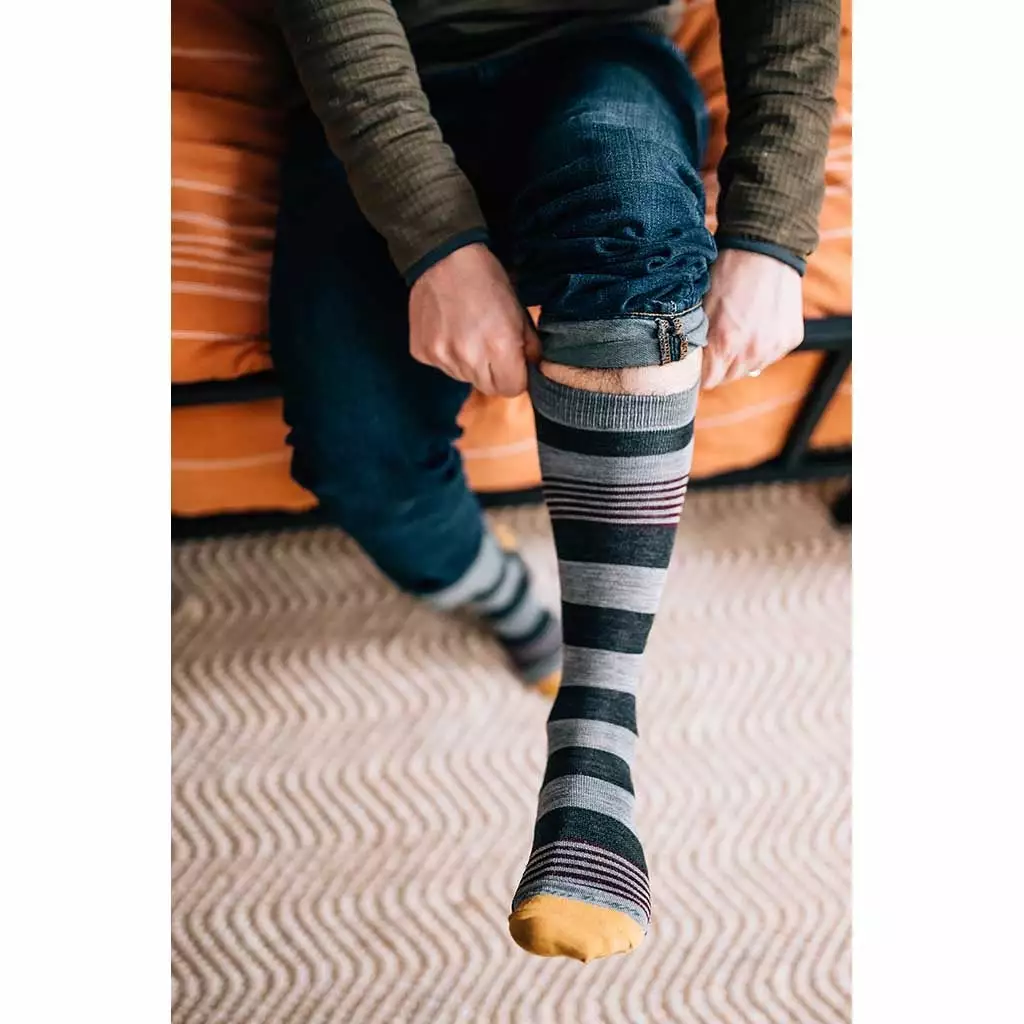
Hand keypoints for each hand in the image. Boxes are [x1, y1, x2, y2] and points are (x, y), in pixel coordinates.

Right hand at [409, 243, 539, 396]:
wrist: (442, 257)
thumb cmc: (487, 279)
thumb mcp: (518, 310)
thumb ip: (529, 346)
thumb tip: (532, 368)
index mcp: (499, 348)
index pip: (513, 390)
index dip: (516, 376)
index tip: (513, 362)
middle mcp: (468, 359)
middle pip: (488, 388)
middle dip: (494, 374)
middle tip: (490, 346)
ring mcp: (441, 358)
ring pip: (464, 378)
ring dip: (470, 365)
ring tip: (467, 334)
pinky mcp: (421, 353)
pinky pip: (442, 367)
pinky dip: (448, 355)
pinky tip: (448, 331)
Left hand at [701, 249, 803, 389]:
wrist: (766, 248)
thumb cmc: (727, 273)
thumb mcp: (702, 308)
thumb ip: (697, 342)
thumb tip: (690, 364)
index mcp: (724, 345)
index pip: (707, 382)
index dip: (700, 371)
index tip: (699, 360)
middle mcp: (752, 352)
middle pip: (728, 378)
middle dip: (720, 364)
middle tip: (719, 339)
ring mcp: (774, 347)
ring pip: (750, 368)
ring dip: (743, 356)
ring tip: (740, 328)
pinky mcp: (791, 339)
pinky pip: (771, 354)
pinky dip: (764, 345)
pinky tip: (759, 322)